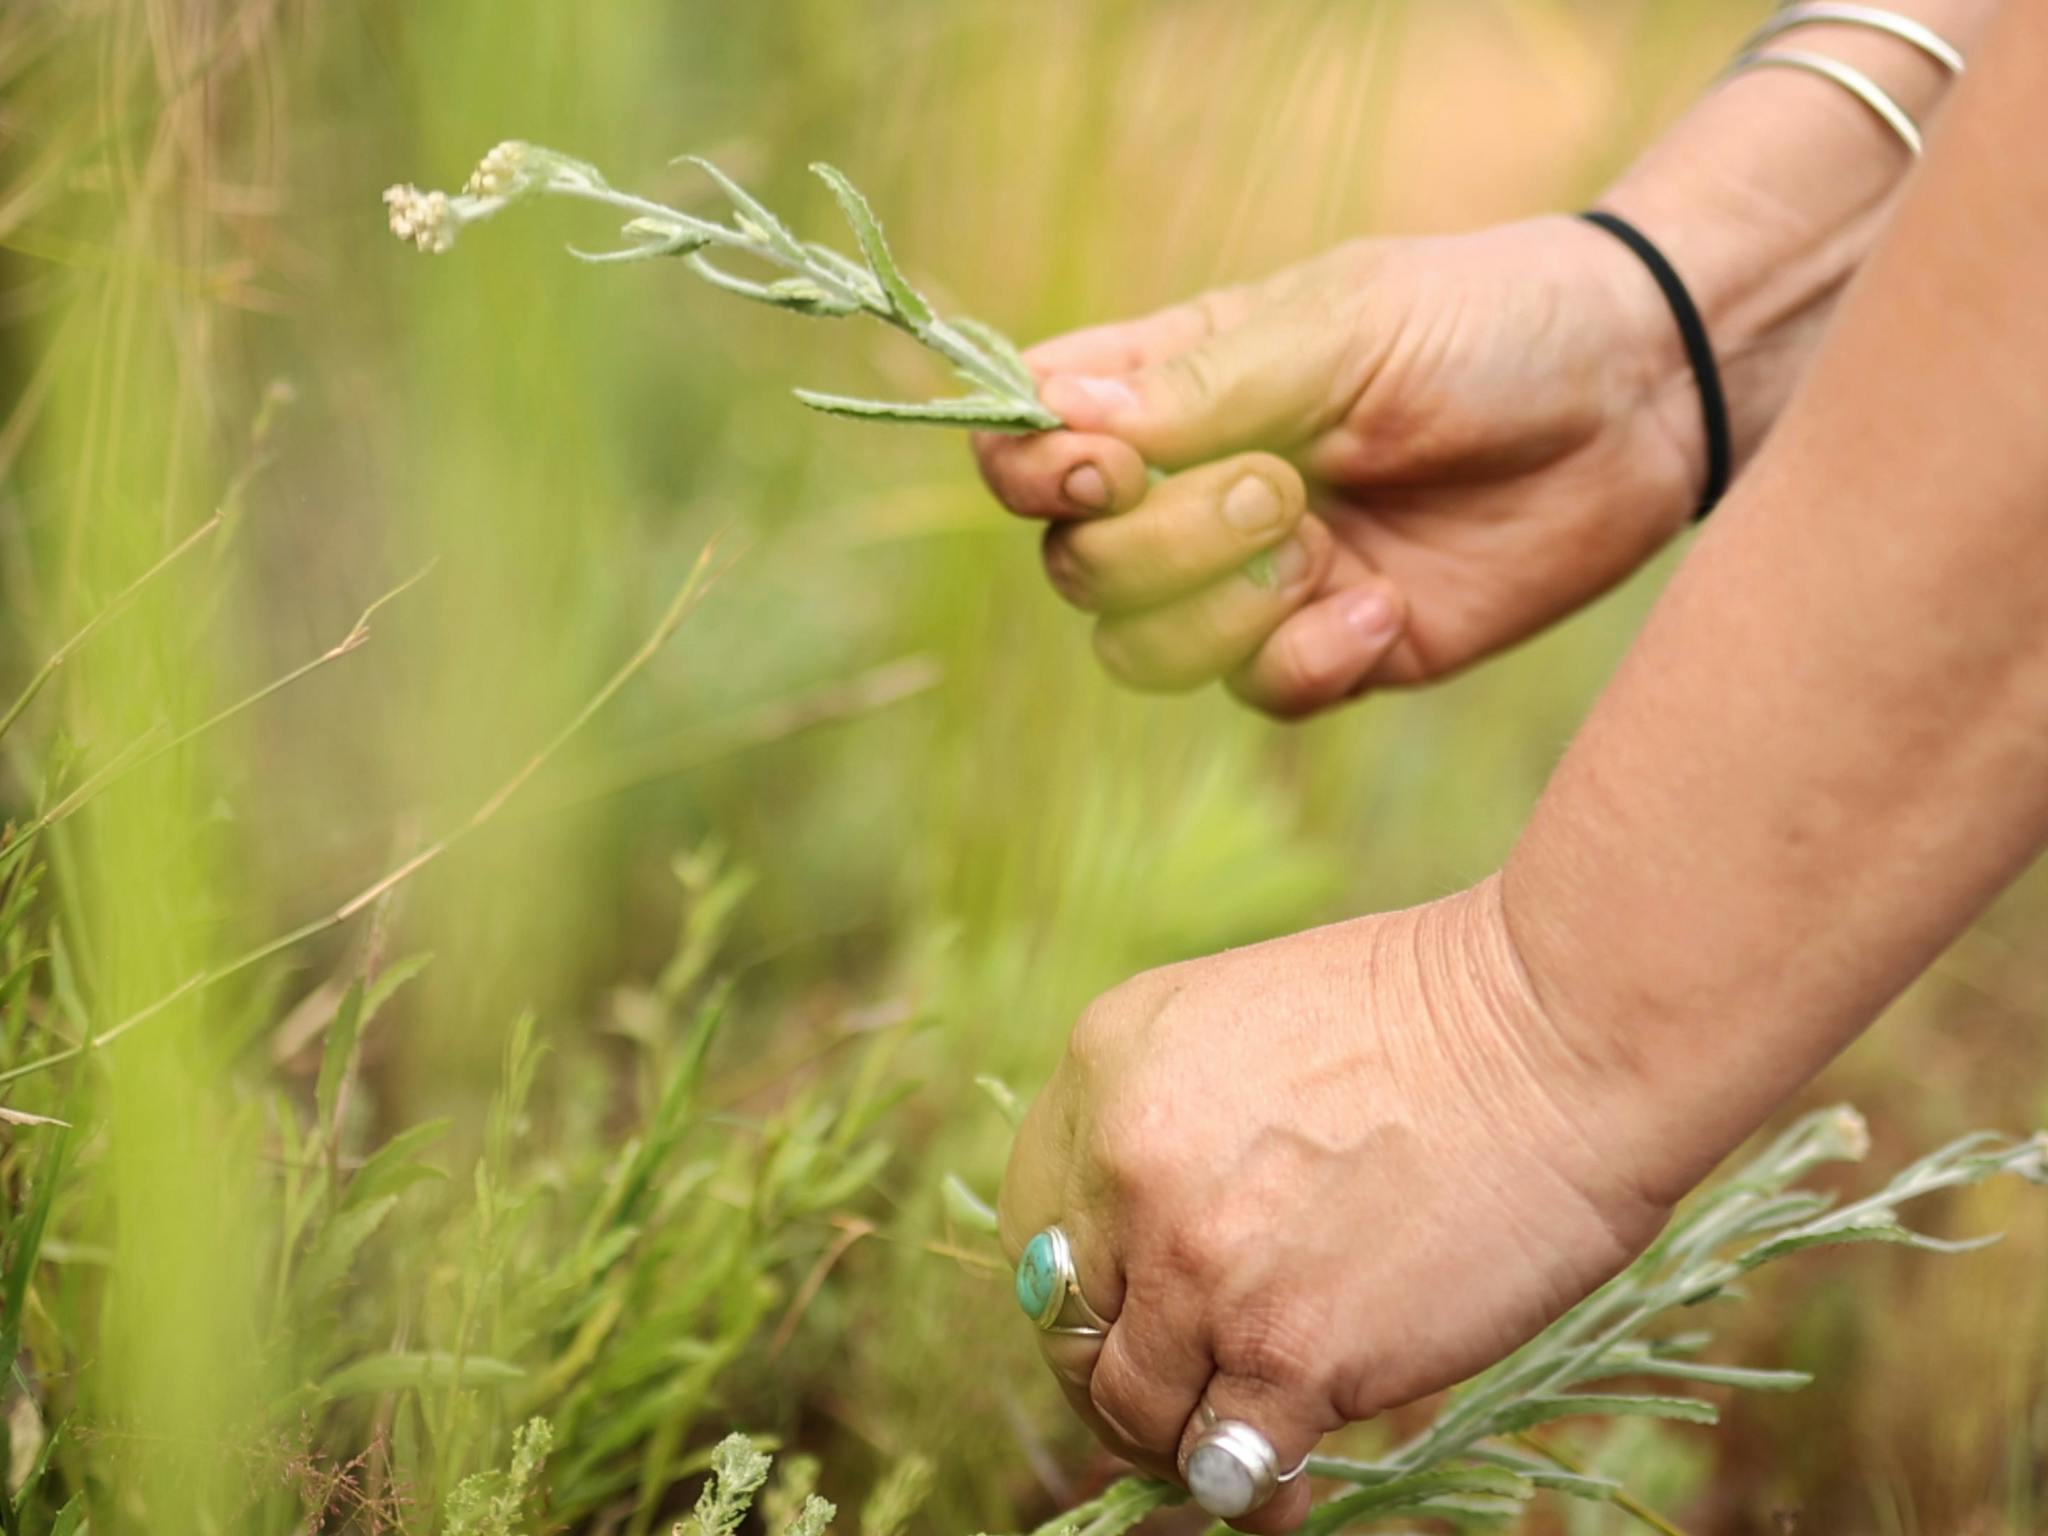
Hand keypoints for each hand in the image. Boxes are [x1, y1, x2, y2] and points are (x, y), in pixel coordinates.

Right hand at [973, 217, 1718, 716]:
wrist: (1642, 396)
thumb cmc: (1488, 324)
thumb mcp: (1342, 327)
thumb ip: (1198, 386)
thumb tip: (1054, 419)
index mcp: (1170, 390)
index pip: (1027, 443)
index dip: (1030, 470)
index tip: (1100, 462)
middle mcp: (1192, 490)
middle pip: (1077, 565)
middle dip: (1161, 544)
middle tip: (1281, 488)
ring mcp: (1256, 580)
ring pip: (1142, 652)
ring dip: (1222, 611)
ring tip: (1326, 550)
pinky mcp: (1334, 650)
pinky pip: (1259, 693)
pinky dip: (1308, 660)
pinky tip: (1384, 608)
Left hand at [997, 880, 1671, 1530]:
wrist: (1559, 1036)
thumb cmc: (1434, 1018)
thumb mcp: (1243, 1023)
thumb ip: (1173, 1121)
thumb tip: (1145, 1254)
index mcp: (1107, 1061)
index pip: (1037, 1221)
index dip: (1078, 1293)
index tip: (1119, 1326)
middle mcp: (1126, 1163)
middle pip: (1070, 1324)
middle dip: (1114, 1378)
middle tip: (1166, 1408)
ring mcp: (1200, 1264)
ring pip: (1135, 1409)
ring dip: (1177, 1443)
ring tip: (1229, 1452)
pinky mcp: (1286, 1350)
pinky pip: (1227, 1463)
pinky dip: (1250, 1492)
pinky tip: (1286, 1489)